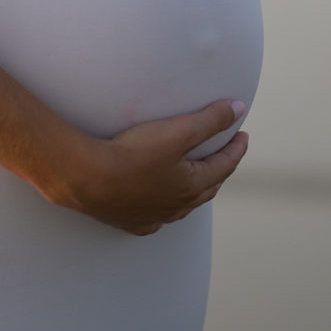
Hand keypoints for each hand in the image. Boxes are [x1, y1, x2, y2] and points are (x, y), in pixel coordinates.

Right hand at [54, 98, 250, 236]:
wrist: (88, 178)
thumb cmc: (133, 154)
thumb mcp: (177, 131)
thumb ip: (209, 120)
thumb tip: (237, 108)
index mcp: (193, 186)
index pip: (225, 165)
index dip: (236, 148)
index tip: (242, 135)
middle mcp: (178, 207)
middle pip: (208, 187)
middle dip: (220, 168)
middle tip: (224, 153)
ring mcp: (154, 217)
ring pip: (184, 204)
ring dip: (194, 189)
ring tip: (196, 176)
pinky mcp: (132, 222)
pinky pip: (156, 217)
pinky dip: (165, 206)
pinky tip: (159, 203)